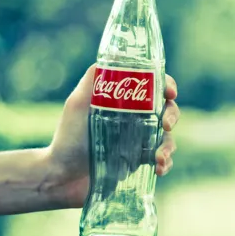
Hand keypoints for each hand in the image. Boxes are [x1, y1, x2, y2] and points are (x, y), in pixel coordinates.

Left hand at [45, 65, 179, 207]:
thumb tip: (112, 57)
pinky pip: (162, 161)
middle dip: (172, 115)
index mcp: (124, 102)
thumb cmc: (68, 138)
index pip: (153, 88)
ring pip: (167, 138)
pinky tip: (159, 169)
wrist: (62, 177)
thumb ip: (92, 81)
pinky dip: (165, 164)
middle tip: (166, 124)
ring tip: (158, 158)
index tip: (170, 93)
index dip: (168, 86)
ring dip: (169, 146)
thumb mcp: (77, 104)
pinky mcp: (139, 163)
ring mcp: (138, 142)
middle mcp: (135, 119)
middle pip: (167, 111)